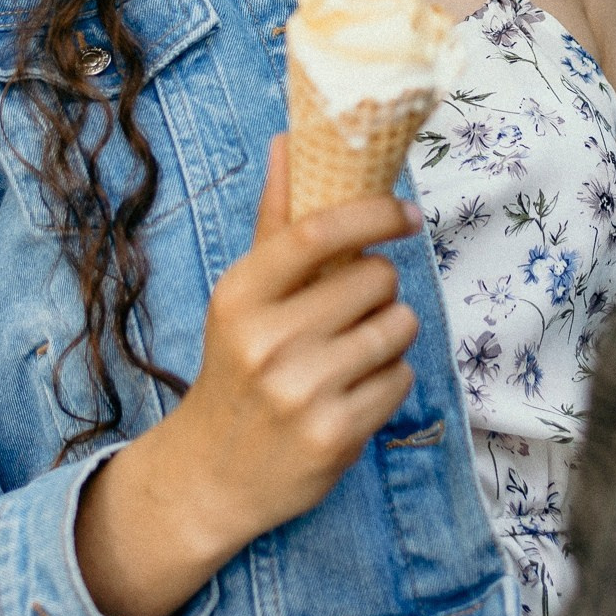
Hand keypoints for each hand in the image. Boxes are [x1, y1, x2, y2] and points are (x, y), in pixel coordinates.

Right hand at [74, 135, 422, 615]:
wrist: (211, 475)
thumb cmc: (237, 366)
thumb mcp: (243, 296)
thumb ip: (274, 219)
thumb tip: (288, 140)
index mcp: (241, 295)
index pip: (319, 232)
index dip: (373, 213)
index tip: (404, 214)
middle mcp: (268, 341)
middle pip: (376, 279)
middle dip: (379, 289)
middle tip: (354, 309)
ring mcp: (302, 392)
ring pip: (398, 329)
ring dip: (389, 334)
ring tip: (352, 352)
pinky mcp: (335, 436)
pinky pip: (401, 380)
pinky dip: (389, 381)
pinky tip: (352, 392)